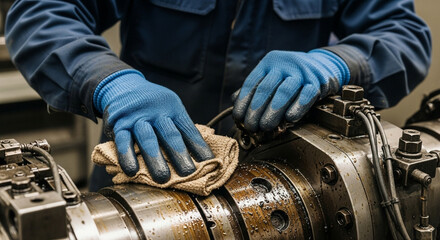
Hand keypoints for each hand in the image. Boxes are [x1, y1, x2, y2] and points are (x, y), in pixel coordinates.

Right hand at [94, 70, 213, 182]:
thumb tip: (200, 154)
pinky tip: (132, 171)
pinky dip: (127, 156)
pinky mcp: (118, 123)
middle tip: (188, 172)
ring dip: (155, 159)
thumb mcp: (169, 107)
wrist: (122, 84)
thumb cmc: (151, 103)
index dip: (198, 146)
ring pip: (148, 139)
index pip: (188, 129)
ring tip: (162, 177)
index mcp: (173, 108)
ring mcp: (137, 117)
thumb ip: (179, 127)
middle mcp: (156, 112)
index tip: (208, 161)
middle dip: (179, 154)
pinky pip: (123, 141)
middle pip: (170, 134)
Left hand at [233, 49, 349, 131]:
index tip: (239, 118)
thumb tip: (235, 102)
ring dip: (273, 111)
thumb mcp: (273, 75)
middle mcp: (284, 64)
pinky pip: (307, 94)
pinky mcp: (318, 80)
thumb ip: (256, 88)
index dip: (243, 102)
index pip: (252, 83)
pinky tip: (290, 118)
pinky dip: (298, 107)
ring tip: (266, 126)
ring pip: (284, 91)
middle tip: (251, 126)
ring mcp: (302, 71)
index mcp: (269, 62)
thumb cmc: (293, 76)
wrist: (324, 65)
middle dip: (256, 110)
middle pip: (266, 88)